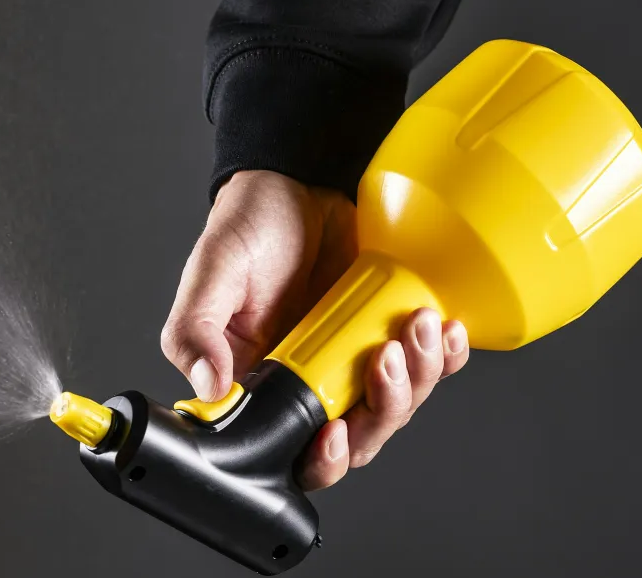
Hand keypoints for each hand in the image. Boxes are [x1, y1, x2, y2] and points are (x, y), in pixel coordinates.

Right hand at [160, 170, 469, 489]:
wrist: (298, 182)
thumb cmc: (248, 227)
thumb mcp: (214, 271)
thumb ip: (196, 329)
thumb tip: (208, 386)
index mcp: (264, 387)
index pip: (296, 452)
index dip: (322, 458)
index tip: (333, 430)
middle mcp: (313, 383)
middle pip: (360, 437)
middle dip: (384, 409)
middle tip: (386, 358)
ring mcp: (356, 361)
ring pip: (400, 404)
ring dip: (419, 376)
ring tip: (417, 326)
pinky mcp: (390, 332)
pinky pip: (430, 364)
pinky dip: (446, 355)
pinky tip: (445, 327)